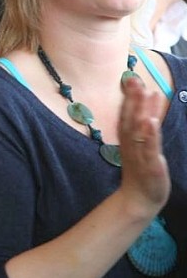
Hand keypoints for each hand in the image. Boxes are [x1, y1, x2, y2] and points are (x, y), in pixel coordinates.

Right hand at [118, 76, 169, 215]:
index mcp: (129, 138)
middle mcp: (131, 144)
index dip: (129, 96)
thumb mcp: (142, 145)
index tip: (130, 78)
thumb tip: (151, 101)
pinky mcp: (150, 165)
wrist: (139, 199)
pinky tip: (151, 122)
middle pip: (131, 118)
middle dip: (133, 99)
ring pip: (139, 130)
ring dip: (141, 111)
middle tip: (134, 80)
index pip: (127, 114)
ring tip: (145, 94)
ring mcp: (140, 154)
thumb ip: (146, 123)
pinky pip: (149, 148)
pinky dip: (149, 134)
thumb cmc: (141, 170)